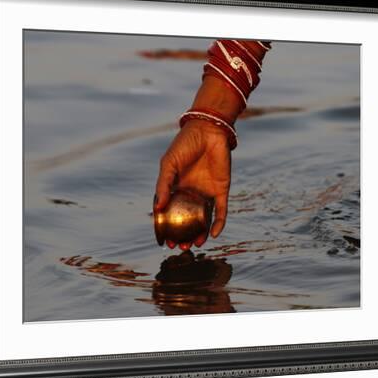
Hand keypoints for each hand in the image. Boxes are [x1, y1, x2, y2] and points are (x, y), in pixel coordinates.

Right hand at [154, 76, 240, 250]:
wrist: (209, 130)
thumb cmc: (185, 144)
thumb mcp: (169, 164)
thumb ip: (163, 185)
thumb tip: (157, 208)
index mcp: (175, 187)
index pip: (169, 212)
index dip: (166, 227)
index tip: (163, 240)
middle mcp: (190, 193)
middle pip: (186, 219)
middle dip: (182, 234)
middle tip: (179, 247)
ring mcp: (206, 193)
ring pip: (203, 219)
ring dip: (199, 234)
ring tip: (193, 245)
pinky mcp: (221, 191)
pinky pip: (220, 211)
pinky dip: (219, 224)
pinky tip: (214, 235)